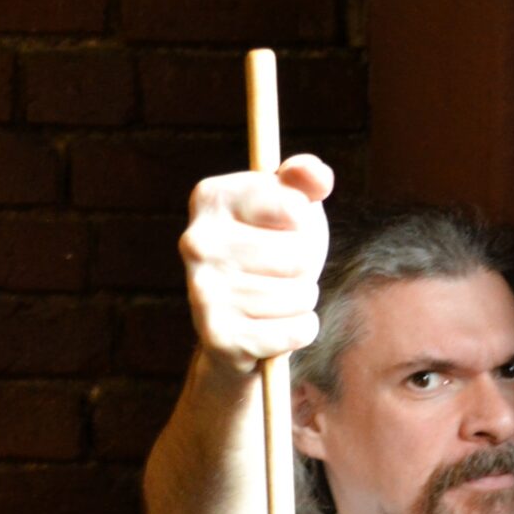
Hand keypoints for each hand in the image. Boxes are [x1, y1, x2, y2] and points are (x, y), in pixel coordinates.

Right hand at [180, 155, 334, 375]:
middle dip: (306, 267)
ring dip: (303, 300)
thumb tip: (317, 177)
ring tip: (278, 299)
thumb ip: (306, 180)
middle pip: (298, 256)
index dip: (304, 223)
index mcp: (211, 198)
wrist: (237, 327)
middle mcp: (196, 241)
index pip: (295, 207)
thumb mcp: (291, 207)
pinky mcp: (218, 336)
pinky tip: (278, 327)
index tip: (287, 226)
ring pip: (299, 295)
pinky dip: (300, 331)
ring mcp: (202, 290)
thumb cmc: (271, 253)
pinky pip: (296, 331)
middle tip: (283, 272)